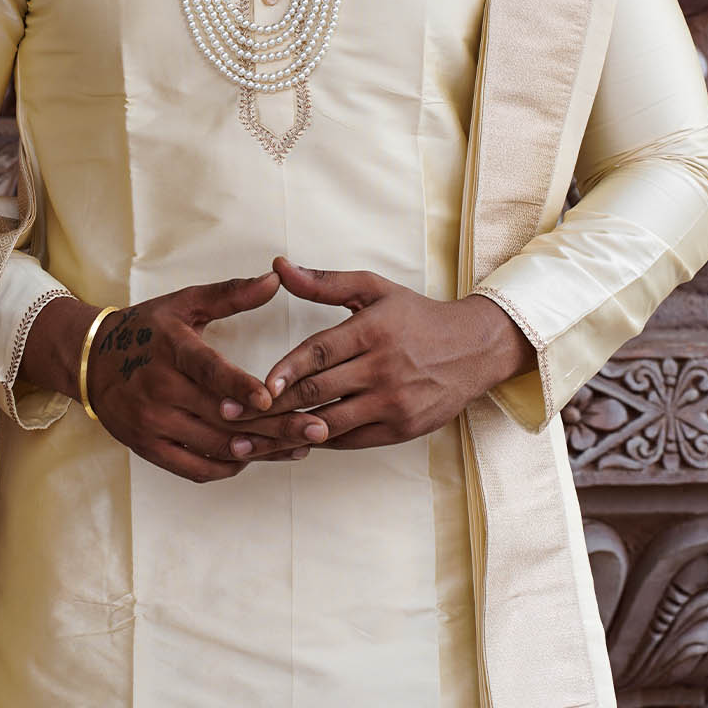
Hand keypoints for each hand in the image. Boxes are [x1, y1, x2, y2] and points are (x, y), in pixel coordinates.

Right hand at [79, 276, 328, 482]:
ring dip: (260, 450)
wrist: (91, 361)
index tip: (268, 398)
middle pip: (223, 415)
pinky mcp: (148, 448)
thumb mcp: (185, 303)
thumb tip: (274, 279)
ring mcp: (152, 423)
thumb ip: (231, 294)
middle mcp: (159, 389)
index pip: (207, 370)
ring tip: (299, 447)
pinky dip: (228, 466)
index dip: (238, 386)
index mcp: (172, 349)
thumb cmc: (147, 328)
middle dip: (274, 426)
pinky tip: (256, 457)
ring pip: (215, 445)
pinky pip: (195, 469)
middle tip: (316, 429)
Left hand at [252, 258, 535, 450]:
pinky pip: (351, 441)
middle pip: (318, 392)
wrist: (473, 350)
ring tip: (252, 439)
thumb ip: (323, 282)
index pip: (320, 353)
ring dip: (289, 432)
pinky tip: (292, 441)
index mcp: (373, 331)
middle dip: (273, 406)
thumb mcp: (374, 289)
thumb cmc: (416, 316)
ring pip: (330, 423)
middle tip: (234, 415)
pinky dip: (320, 441)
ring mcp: (393, 403)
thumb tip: (277, 266)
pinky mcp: (401, 429)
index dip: (285, 371)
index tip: (255, 385)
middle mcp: (383, 369)